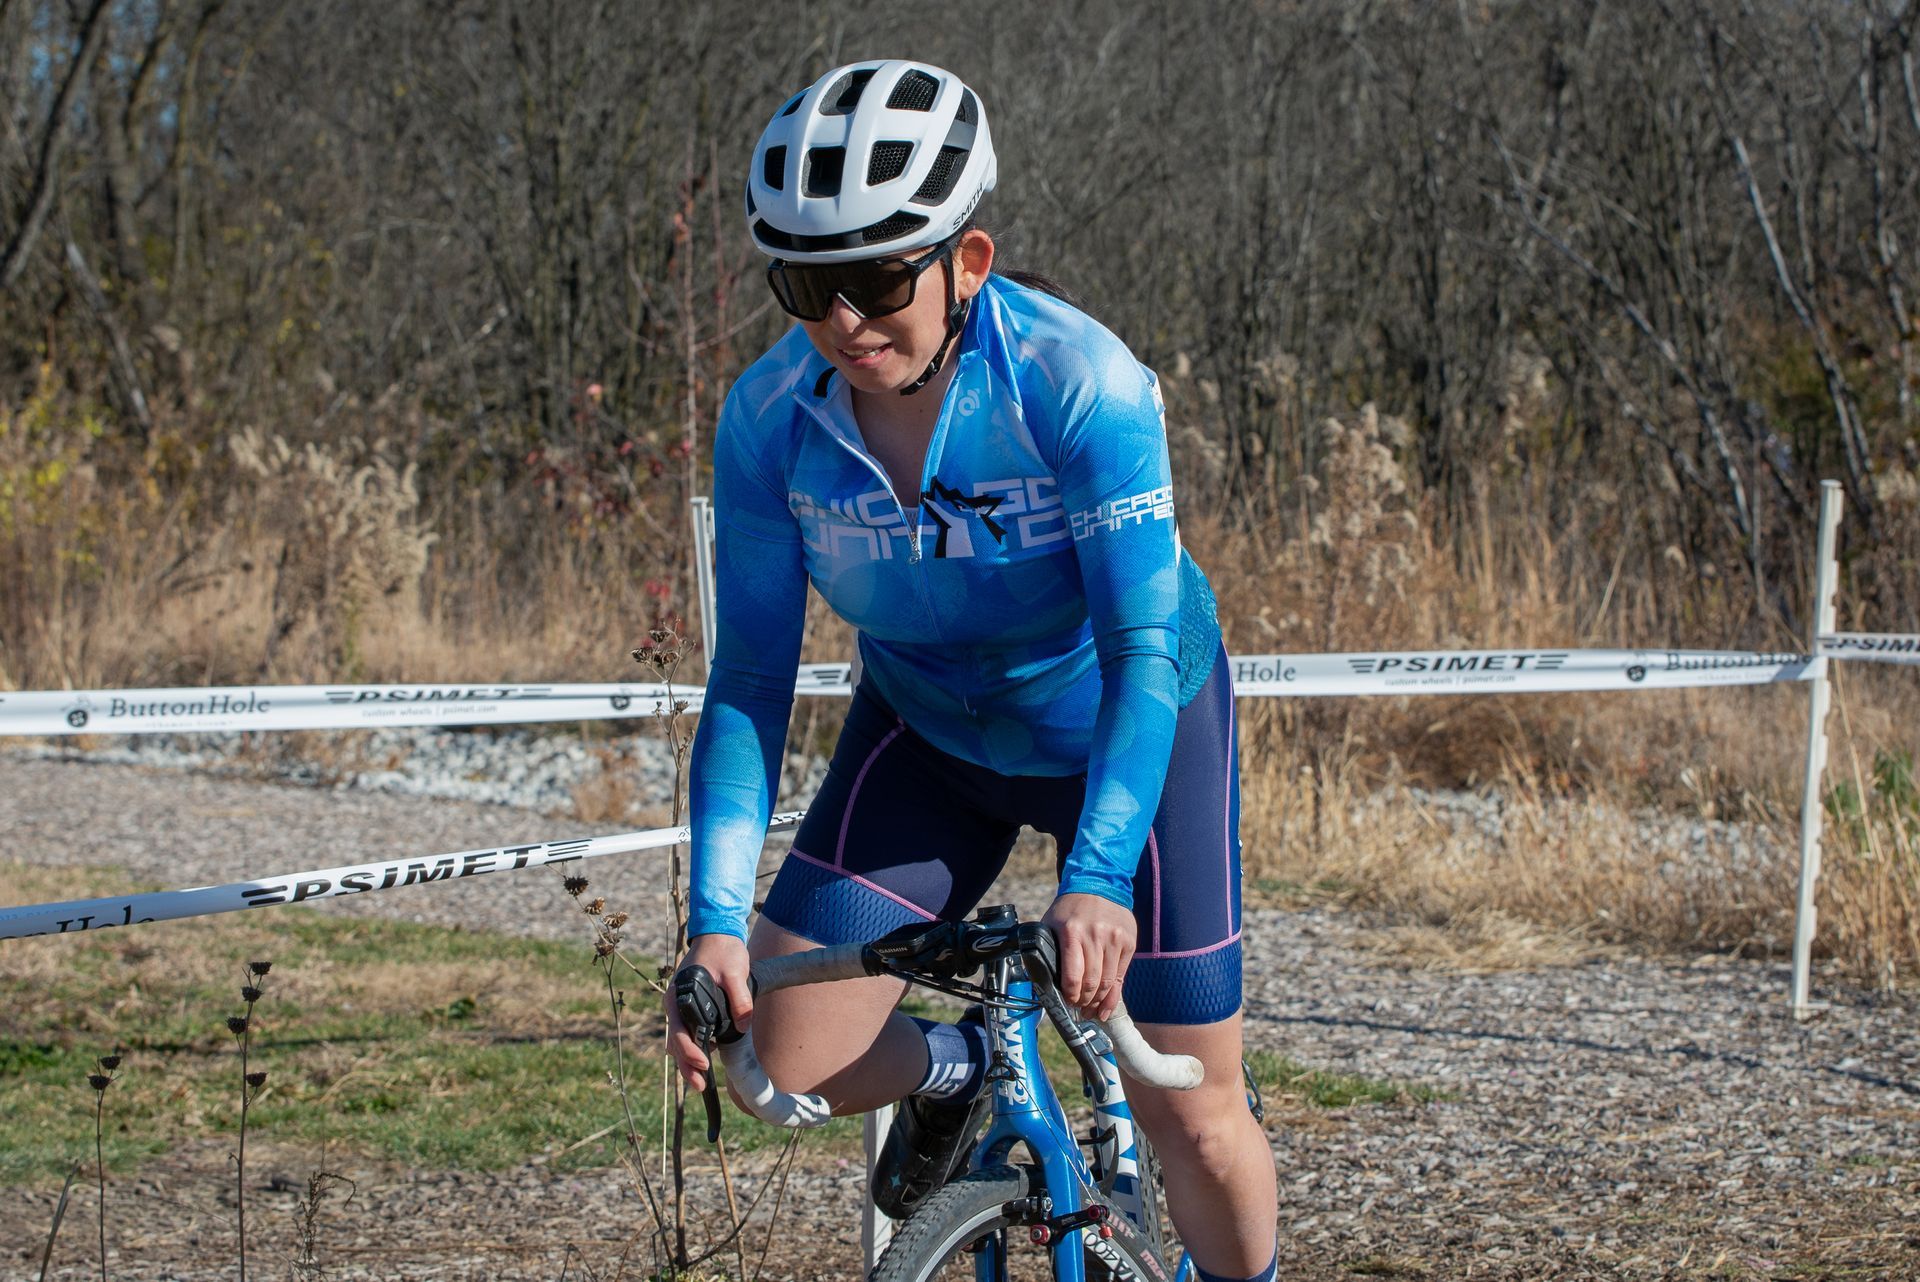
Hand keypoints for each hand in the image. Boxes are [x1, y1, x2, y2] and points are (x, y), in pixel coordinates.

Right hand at [666, 933, 752, 1092]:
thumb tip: (744, 1025)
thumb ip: (739, 998)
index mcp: (678, 996)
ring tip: (701, 1082)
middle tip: (700, 1086)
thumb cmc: (723, 950)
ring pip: (680, 1041)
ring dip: (688, 1061)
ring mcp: (681, 1007)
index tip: (704, 1062)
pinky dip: (693, 1048)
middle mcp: (675, 1004)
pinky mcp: (691, 1008)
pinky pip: (688, 1032)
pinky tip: (707, 1058)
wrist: (718, 934)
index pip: (677, 1031)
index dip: (689, 1051)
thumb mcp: (734, 972)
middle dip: (686, 1066)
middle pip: (675, 1042)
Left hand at [1041, 892, 1135, 1021]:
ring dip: (1098, 1002)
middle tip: (1079, 1009)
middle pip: (1092, 982)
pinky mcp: (1129, 943)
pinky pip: (1121, 976)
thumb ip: (1047, 949)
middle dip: (1084, 1001)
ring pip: (1108, 982)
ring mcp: (1115, 939)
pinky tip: (1106, 1006)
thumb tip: (1041, 981)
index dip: (1070, 995)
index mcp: (1072, 932)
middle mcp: (1095, 936)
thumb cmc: (1070, 909)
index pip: (1073, 975)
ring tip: (1091, 1011)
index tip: (1068, 1002)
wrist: (1099, 885)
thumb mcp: (1051, 923)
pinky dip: (1113, 995)